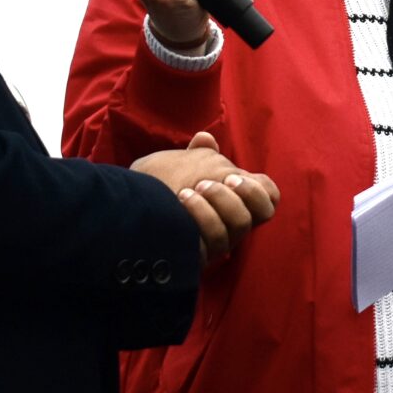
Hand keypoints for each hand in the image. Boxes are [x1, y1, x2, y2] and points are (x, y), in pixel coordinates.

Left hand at [132, 131, 278, 261]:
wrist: (123, 212)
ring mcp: (218, 241)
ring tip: (193, 189)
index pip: (269, 199)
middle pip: (264, 212)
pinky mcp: (203, 255)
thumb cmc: (152, 190)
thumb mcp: (175, 166)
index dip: (261, 189)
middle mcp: (230, 225)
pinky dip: (202, 213)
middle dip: (246, 191)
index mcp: (231, 202)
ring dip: (221, 200)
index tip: (233, 177)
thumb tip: (205, 138)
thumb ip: (197, 154)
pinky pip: (217, 237)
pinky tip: (180, 201)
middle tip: (223, 180)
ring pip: (242, 224)